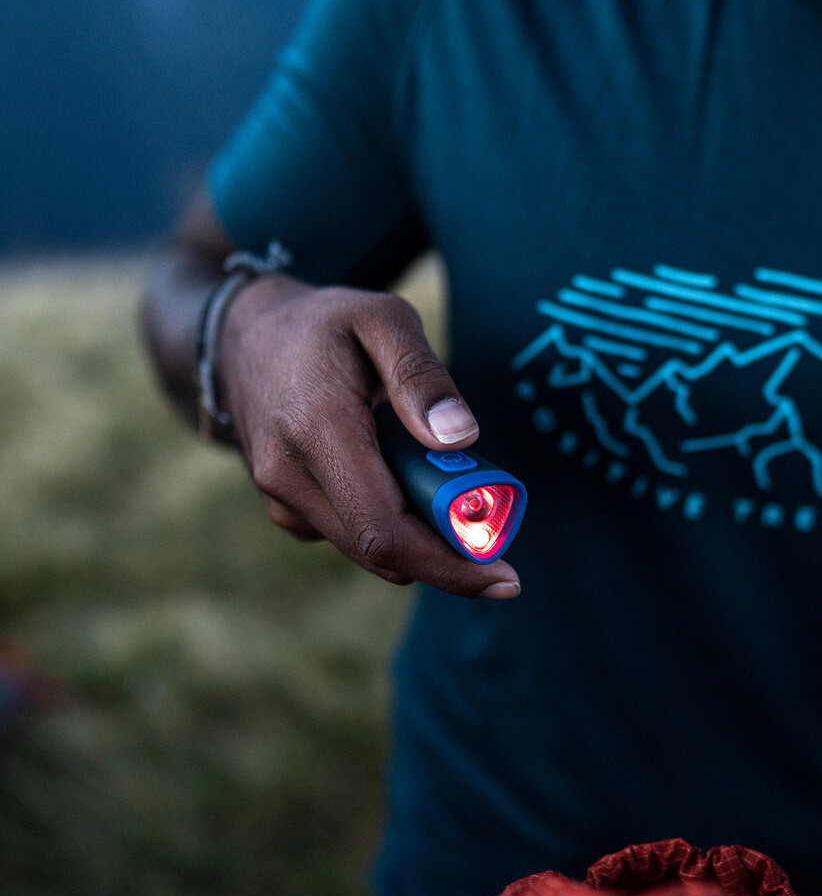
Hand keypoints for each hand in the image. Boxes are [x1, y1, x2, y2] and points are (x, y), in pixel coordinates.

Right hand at [215, 275, 520, 598]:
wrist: (243, 344)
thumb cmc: (323, 327)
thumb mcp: (381, 318)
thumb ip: (421, 375)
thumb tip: (459, 439)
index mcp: (315, 428)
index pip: (384, 528)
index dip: (448, 563)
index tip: (505, 577)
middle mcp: (289, 477)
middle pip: (383, 552)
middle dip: (449, 557)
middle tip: (499, 534)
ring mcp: (283, 501)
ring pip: (373, 550)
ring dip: (422, 535)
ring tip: (440, 476)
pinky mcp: (289, 514)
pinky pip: (357, 536)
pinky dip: (394, 523)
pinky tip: (401, 476)